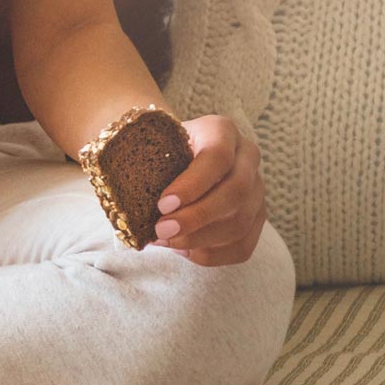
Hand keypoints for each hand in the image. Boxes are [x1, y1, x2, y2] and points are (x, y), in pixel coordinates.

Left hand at [150, 115, 266, 265]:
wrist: (176, 160)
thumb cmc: (159, 155)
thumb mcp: (152, 148)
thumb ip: (144, 166)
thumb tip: (126, 204)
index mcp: (221, 130)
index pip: (217, 157)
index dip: (192, 185)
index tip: (163, 205)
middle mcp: (247, 157)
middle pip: (236, 192)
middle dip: (196, 217)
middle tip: (161, 231)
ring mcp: (257, 189)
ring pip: (240, 222)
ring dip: (199, 239)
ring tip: (165, 242)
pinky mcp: (256, 218)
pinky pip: (242, 245)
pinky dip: (210, 254)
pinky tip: (183, 250)